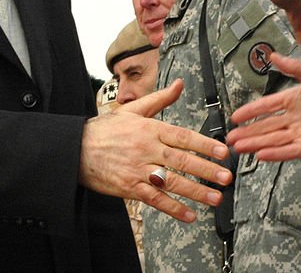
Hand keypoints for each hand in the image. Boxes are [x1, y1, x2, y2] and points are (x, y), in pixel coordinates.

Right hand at [79, 79, 232, 222]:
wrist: (74, 149)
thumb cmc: (105, 130)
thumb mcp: (133, 110)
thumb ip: (160, 99)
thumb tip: (180, 85)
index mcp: (149, 129)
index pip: (183, 136)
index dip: (205, 145)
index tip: (222, 152)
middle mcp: (146, 149)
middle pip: (182, 160)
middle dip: (206, 170)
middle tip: (226, 177)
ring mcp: (138, 170)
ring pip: (172, 182)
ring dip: (195, 192)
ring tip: (215, 198)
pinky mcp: (129, 187)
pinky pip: (155, 200)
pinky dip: (173, 208)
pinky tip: (189, 215)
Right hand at [226, 52, 300, 159]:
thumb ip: (292, 67)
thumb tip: (273, 55)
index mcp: (295, 99)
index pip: (267, 106)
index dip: (251, 112)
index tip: (235, 117)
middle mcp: (296, 117)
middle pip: (267, 126)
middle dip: (248, 132)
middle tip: (230, 139)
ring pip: (274, 140)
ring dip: (256, 144)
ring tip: (238, 148)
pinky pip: (289, 151)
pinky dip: (274, 154)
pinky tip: (259, 155)